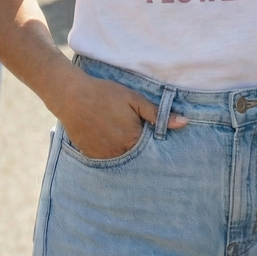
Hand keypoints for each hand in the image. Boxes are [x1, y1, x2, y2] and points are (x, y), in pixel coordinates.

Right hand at [59, 71, 186, 159]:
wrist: (72, 97)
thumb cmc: (106, 95)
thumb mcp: (135, 100)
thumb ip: (158, 114)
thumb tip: (184, 123)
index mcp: (133, 140)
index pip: (152, 150)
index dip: (156, 143)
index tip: (157, 138)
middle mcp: (119, 154)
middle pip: (137, 157)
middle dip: (141, 149)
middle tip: (138, 136)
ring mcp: (104, 157)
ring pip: (122, 159)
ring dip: (126, 152)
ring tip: (121, 136)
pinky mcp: (91, 156)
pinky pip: (107, 160)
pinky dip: (112, 152)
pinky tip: (109, 138)